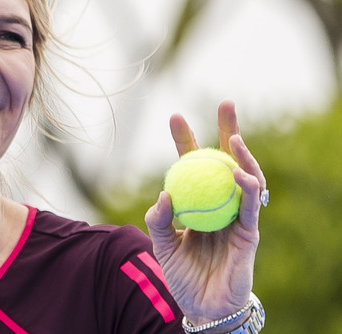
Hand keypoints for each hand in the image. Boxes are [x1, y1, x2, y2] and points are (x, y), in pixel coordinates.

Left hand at [144, 100, 266, 326]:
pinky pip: (251, 206)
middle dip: (229, 129)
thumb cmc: (181, 276)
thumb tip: (162, 194)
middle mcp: (220, 203)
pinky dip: (246, 187)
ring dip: (243, 154)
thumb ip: (158, 220)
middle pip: (226, 160)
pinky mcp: (250, 233)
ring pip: (246, 176)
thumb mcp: (160, 246)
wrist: (202, 307)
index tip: (175, 116)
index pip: (192, 164)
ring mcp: (237, 216)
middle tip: (226, 102)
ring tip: (234, 135)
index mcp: (197, 201)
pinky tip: (237, 171)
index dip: (186, 140)